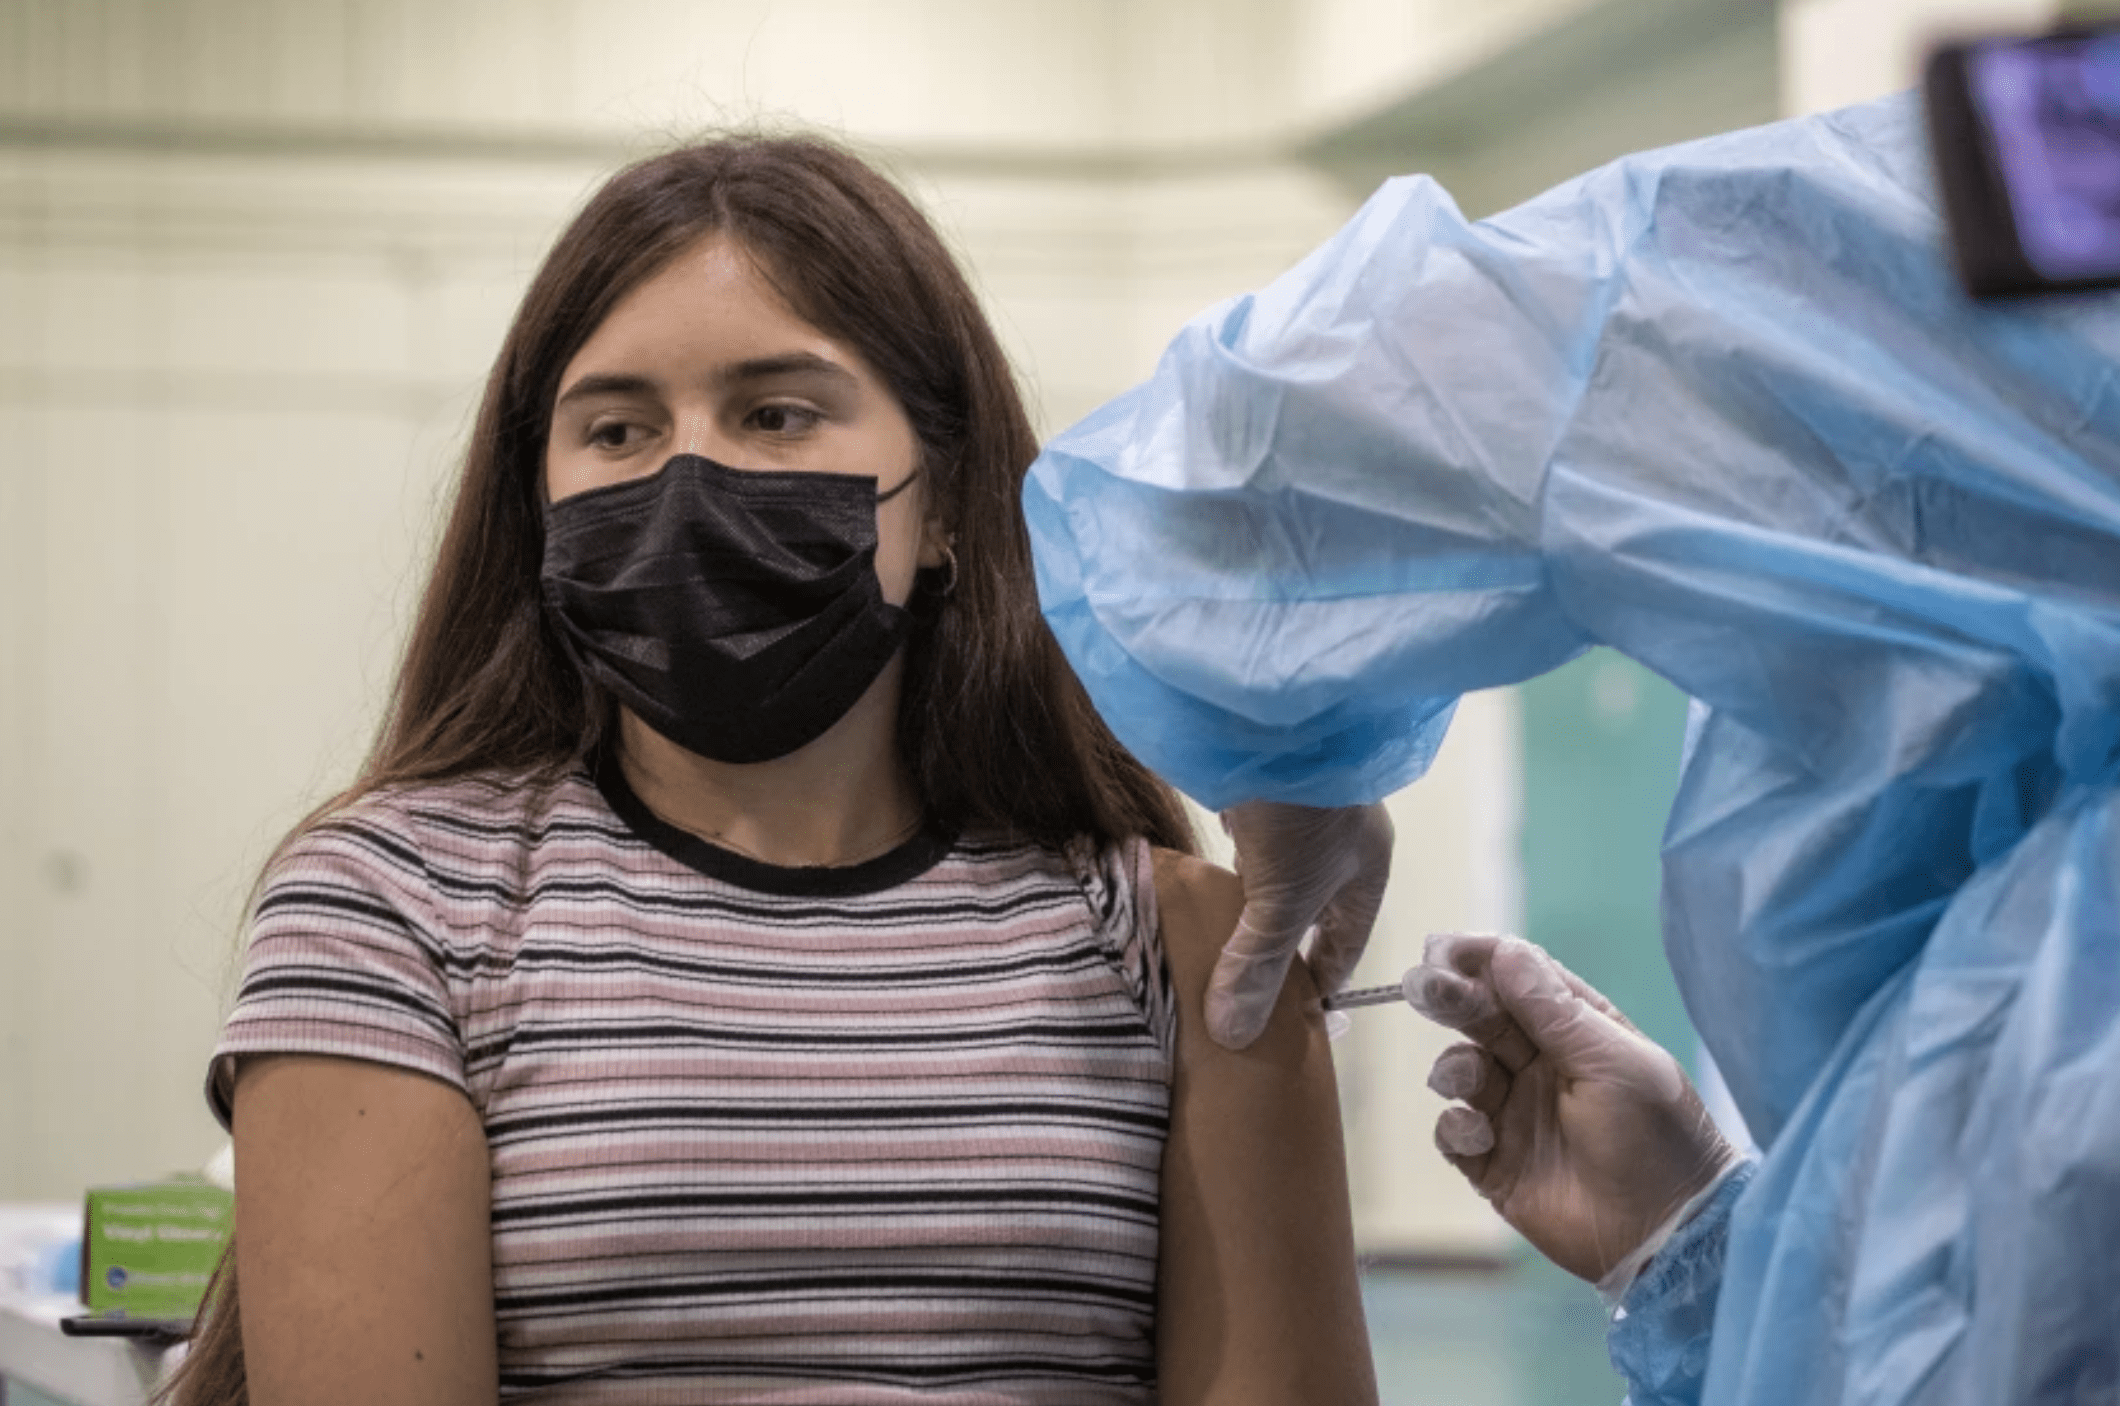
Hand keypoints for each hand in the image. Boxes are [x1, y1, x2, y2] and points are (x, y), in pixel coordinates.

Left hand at [1208, 801, 1392, 1048]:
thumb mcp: (1281, 899)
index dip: (1317, 985)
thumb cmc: (1304, 810)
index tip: (1285, 1023)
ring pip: (1270, 876)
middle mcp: (1339, 844)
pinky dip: (1225, 865)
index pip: (1345, 946)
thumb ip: (1256, 964)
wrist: (1275, 711)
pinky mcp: (1259, 786)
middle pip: (1306, 912)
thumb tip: (1233, 1035)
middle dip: (1275, 949)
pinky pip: (1244, 840)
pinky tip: (1199, 886)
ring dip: (1244, 906)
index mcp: (1366, 874)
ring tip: (1211, 948)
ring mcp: (1299, 811)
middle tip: (1237, 991)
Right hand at [1410, 934, 1736, 1284]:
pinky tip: (1478, 1133)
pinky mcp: (1495, 1165)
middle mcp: (1541, 1066)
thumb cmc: (1656, 1137)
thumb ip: (1555, 1011)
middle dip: (1453, 1000)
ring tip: (1468, 1080)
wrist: (1667, 1235)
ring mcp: (1516, 1114)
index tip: (1446, 949)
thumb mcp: (1614, 1063)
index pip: (1521, 980)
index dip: (1483, 960)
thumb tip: (1504, 951)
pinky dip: (1456, 1127)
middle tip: (1424, 986)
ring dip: (1455, 1066)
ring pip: (1462, 1070)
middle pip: (1483, 1018)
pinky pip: (1455, 1133)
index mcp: (1578, 1032)